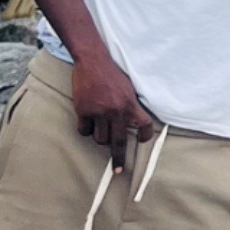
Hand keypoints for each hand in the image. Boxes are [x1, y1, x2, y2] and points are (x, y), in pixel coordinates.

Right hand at [73, 47, 154, 172]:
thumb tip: (131, 123)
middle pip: (118, 142)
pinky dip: (86, 130)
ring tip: (100, 129)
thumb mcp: (128, 88)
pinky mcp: (84, 110)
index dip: (145, 136)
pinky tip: (87, 123)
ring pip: (100, 138)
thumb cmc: (112, 73)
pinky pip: (84, 130)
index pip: (144, 126)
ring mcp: (99, 112)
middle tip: (118, 170)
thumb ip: (130, 105)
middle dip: (119, 158)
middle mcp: (116, 111)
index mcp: (131, 104)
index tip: (142, 142)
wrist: (93, 59)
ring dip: (100, 138)